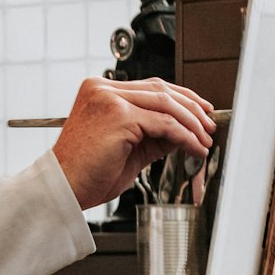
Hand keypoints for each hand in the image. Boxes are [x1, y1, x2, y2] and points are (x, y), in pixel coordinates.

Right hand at [52, 76, 215, 209]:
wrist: (64, 188)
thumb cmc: (89, 173)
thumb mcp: (129, 148)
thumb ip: (154, 135)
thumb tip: (184, 132)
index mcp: (101, 90)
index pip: (151, 86)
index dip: (182, 98)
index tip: (201, 111)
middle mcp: (103, 89)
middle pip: (161, 90)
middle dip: (192, 109)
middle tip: (210, 127)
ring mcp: (109, 99)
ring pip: (166, 104)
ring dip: (192, 124)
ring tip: (205, 140)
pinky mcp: (118, 116)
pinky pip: (164, 124)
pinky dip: (185, 137)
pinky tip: (194, 148)